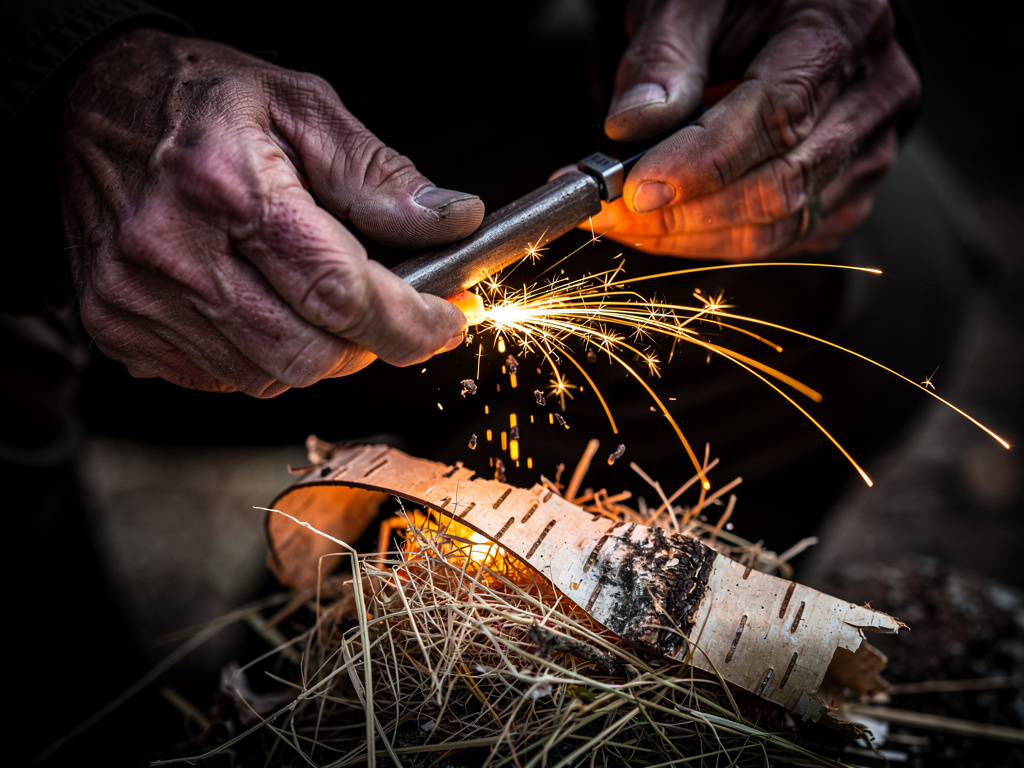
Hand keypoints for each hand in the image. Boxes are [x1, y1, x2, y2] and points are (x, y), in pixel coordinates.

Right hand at [59, 27, 483, 396]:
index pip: (338, 291)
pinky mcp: (119, 329)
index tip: (447, 322)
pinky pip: (224, 379)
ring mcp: (138, 298)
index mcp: (226, 184)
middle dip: (370, 343)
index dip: (408, 323)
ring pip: (270, 376)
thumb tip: (454, 222)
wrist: (86, 108)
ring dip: (318, 351)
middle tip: (390, 309)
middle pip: (309, 352)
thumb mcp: (301, 106)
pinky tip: (264, 306)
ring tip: (317, 295)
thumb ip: (378, 174)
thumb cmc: (200, 102)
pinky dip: (264, 356)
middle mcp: (172, 250)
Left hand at [589, 0, 920, 259]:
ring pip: (779, 226)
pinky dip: (717, 241)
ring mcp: (868, 149)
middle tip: (611, 215)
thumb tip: (631, 129)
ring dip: (692, 237)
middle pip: (780, 185)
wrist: (784, 10)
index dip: (701, 165)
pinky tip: (671, 222)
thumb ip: (665, 56)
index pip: (776, 116)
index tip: (634, 189)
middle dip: (684, 214)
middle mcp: (872, 94)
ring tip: (628, 223)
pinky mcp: (849, 190)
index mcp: (842, 26)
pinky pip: (783, 239)